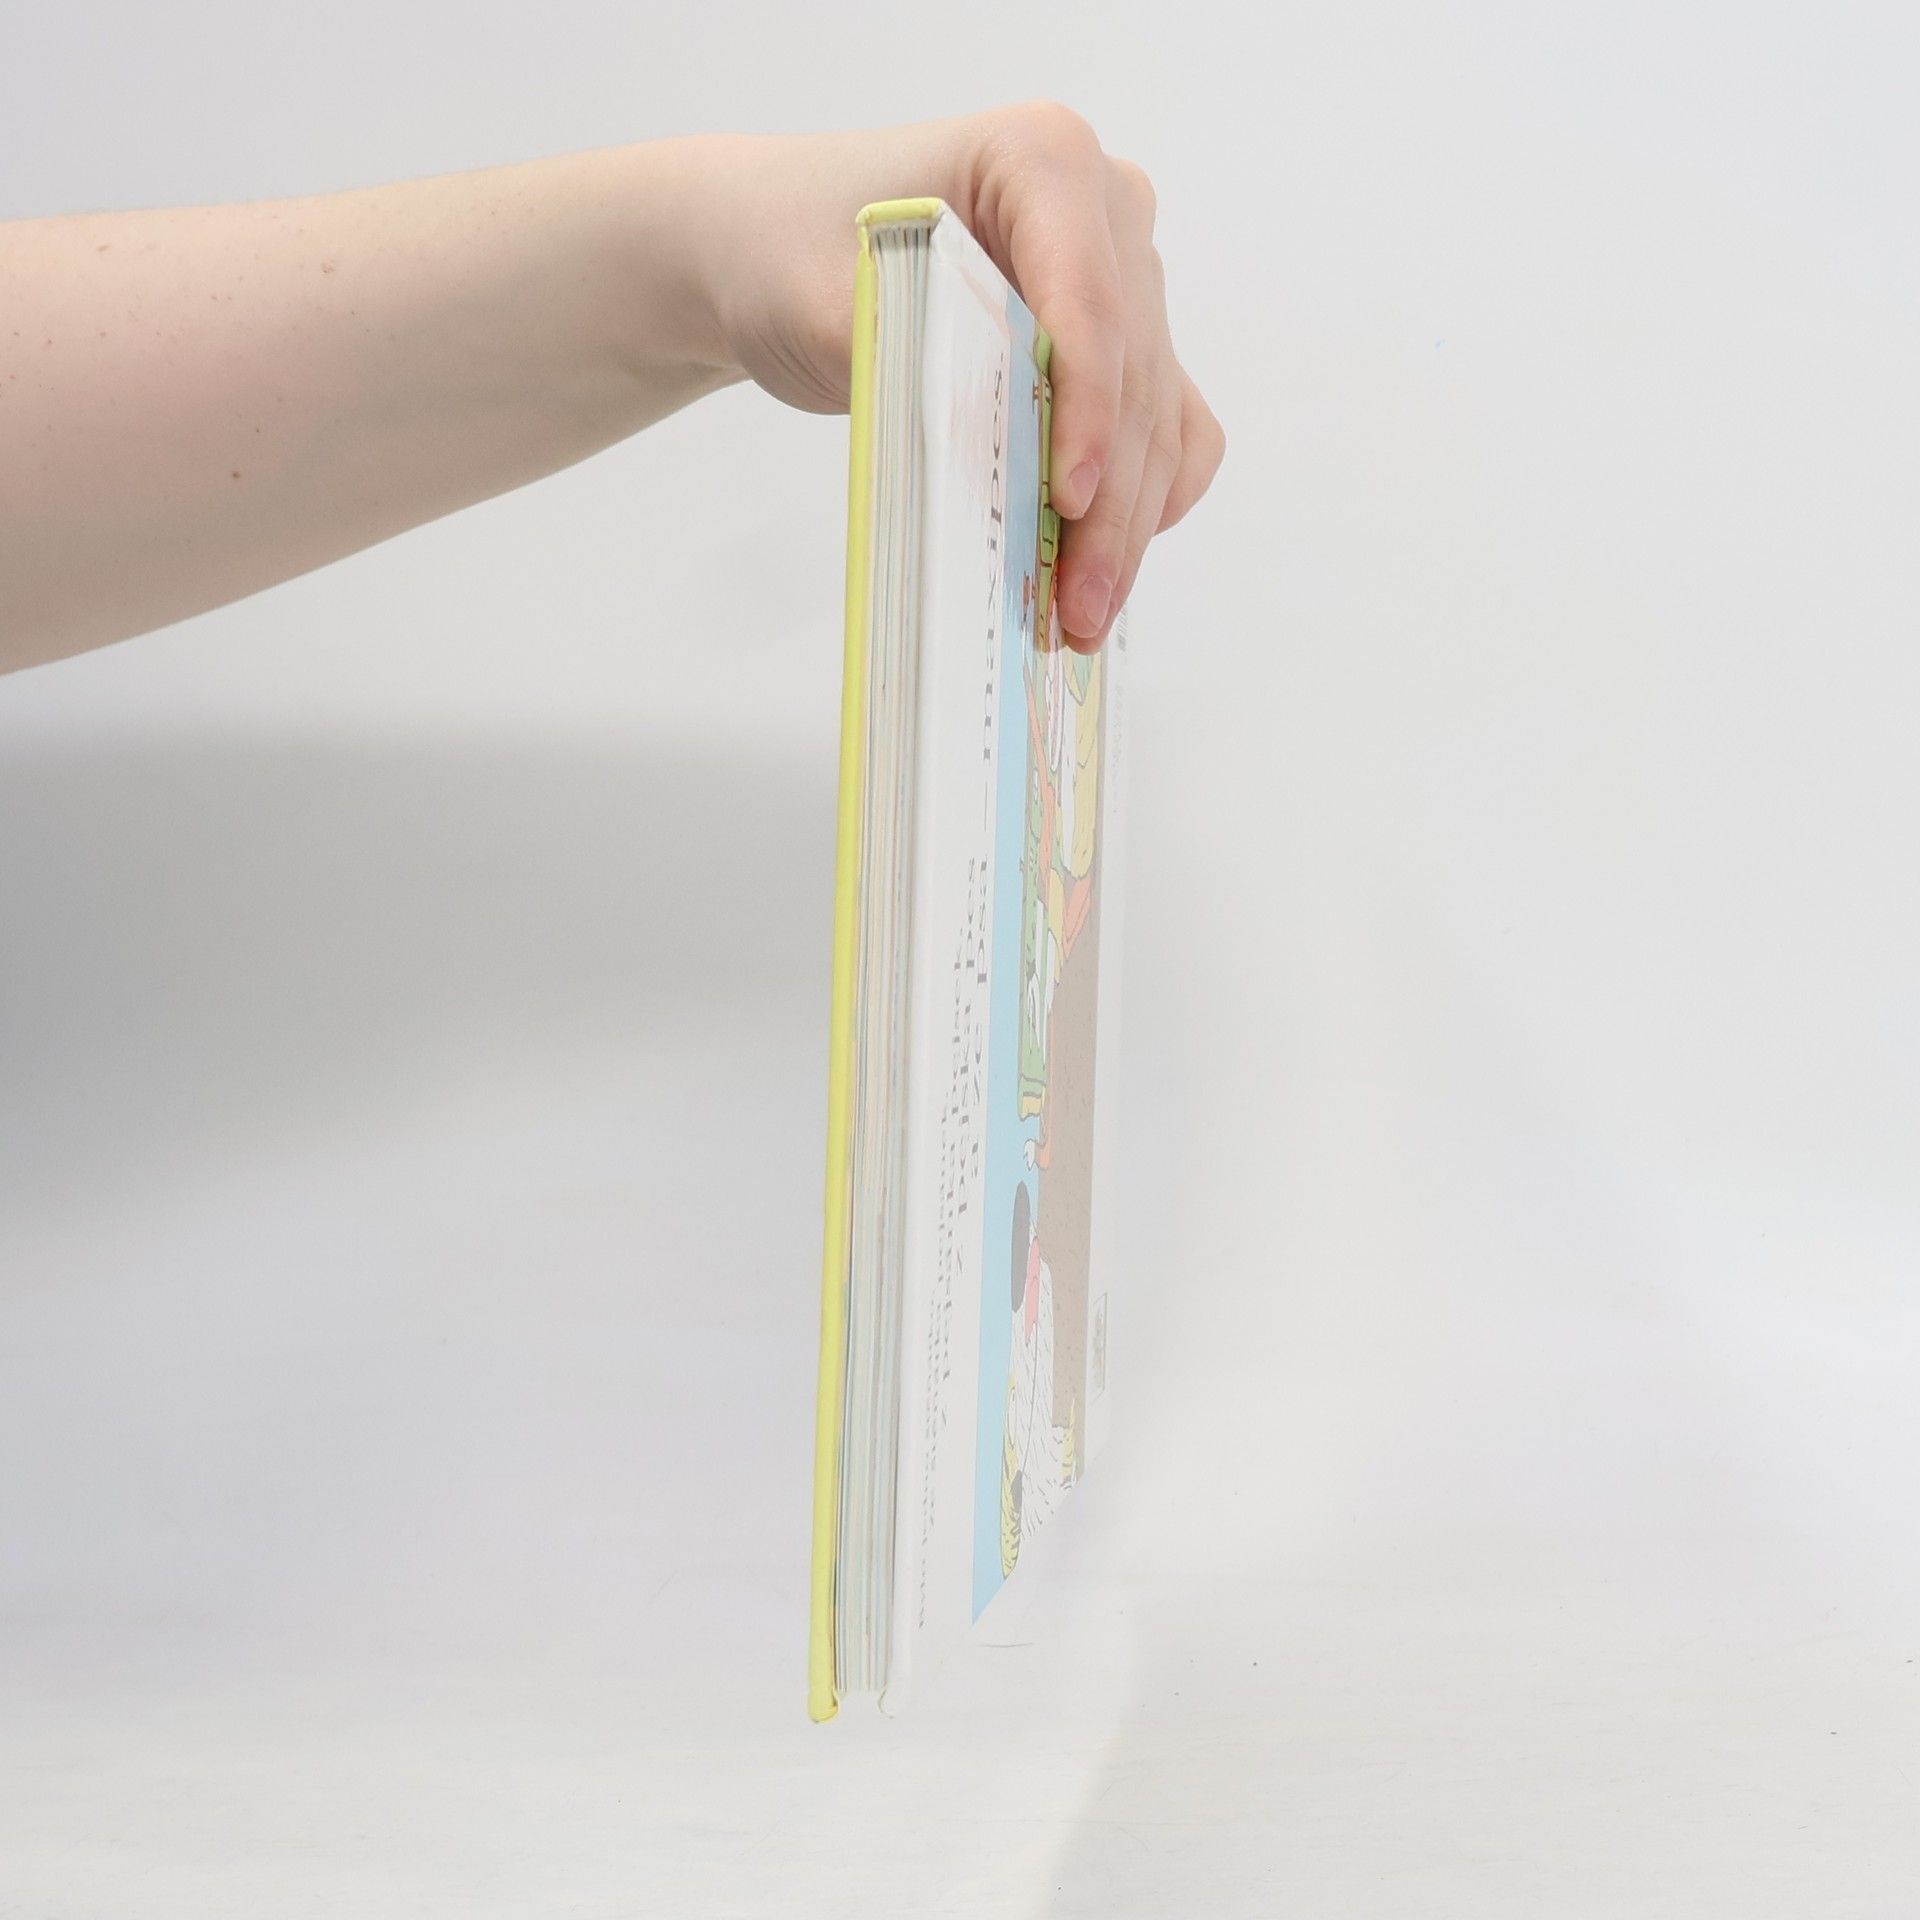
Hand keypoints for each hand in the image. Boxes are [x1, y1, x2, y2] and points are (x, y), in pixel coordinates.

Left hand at [694, 104, 1225, 652]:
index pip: (1088, 300)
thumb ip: (910, 370)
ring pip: (1159, 418)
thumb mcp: (825, 305)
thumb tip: (983, 470)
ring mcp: (1124, 280)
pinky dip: (1145, 503)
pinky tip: (1102, 568)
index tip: (1067, 500)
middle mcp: (1105, 212)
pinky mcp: (1121, 348)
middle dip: (1109, 503)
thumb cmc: (794, 253)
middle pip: (1133, 376)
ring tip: (1080, 618)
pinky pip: (1170, 431)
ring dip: (1129, 526)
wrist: (783, 251)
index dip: (1086, 409)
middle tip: (1075, 608)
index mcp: (1042, 158)